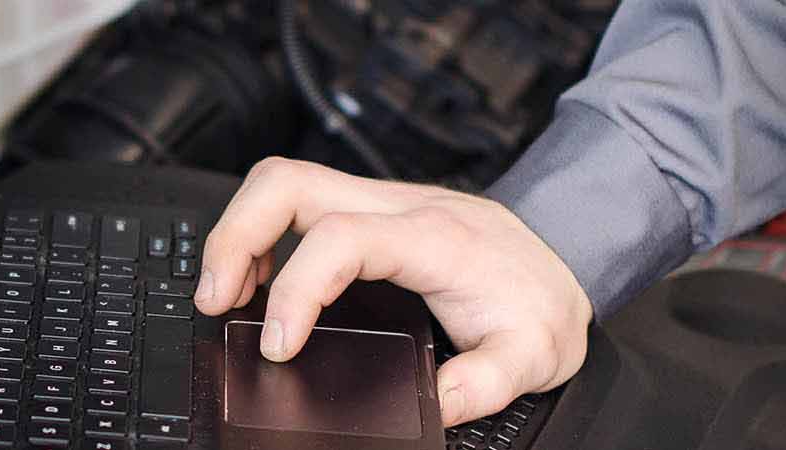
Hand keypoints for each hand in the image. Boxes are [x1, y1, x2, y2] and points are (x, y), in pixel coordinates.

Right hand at [194, 157, 592, 425]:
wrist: (570, 251)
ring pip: (281, 181)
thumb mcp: (531, 355)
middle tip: (215, 299)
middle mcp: (397, 206)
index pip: (337, 239)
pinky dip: (260, 233)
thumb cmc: (542, 298)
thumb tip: (431, 409)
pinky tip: (256, 278)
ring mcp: (378, 200)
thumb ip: (480, 386)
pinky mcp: (367, 209)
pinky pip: (295, 199)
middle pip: (286, 182)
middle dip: (233, 237)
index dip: (294, 289)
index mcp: (431, 238)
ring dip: (238, 230)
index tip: (279, 343)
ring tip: (223, 292)